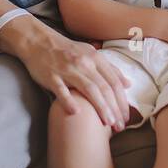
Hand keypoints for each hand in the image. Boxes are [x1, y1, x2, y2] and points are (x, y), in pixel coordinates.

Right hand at [17, 28, 131, 131]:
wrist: (39, 41)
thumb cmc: (67, 50)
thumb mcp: (91, 54)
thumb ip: (109, 69)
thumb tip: (128, 84)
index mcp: (95, 58)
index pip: (114, 82)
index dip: (122, 101)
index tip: (126, 117)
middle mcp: (84, 63)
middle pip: (104, 88)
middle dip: (114, 108)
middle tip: (120, 126)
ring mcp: (67, 70)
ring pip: (88, 89)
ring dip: (100, 107)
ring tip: (108, 123)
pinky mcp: (51, 77)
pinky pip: (61, 90)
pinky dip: (69, 101)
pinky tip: (76, 113)